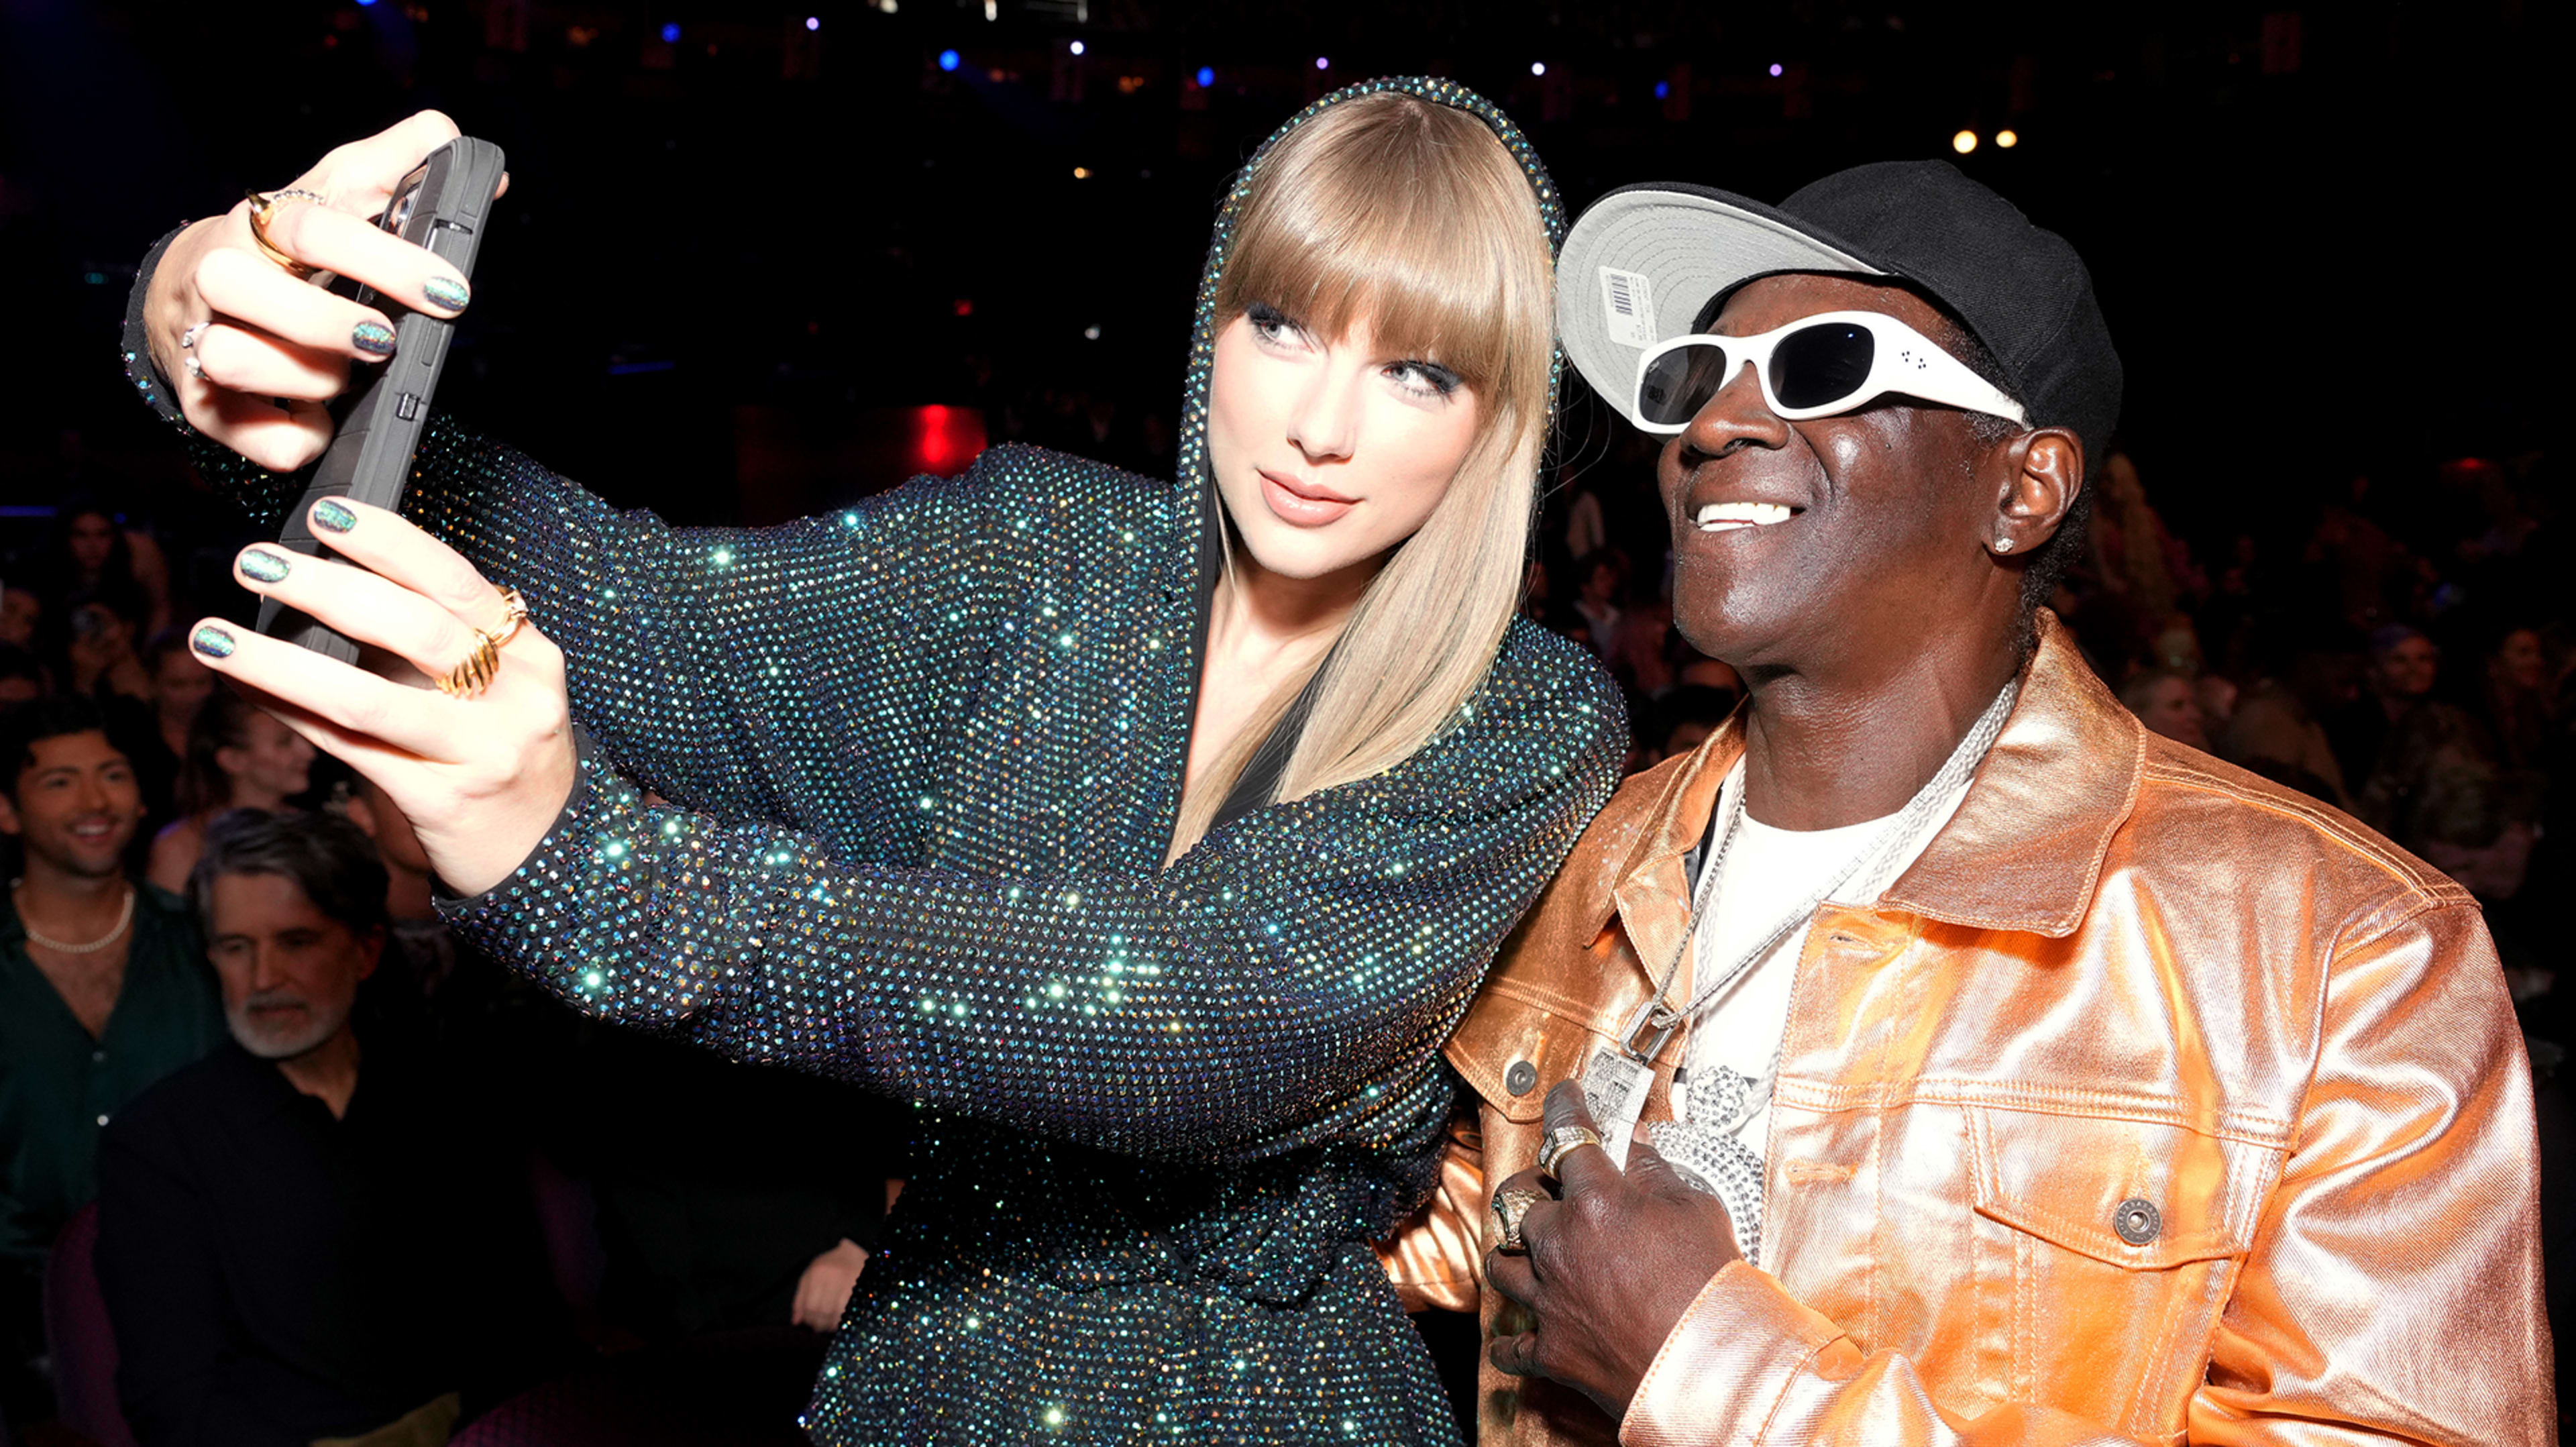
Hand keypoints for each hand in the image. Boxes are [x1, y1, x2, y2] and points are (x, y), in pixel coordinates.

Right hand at [143, 111, 503, 472]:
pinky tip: (317, 421)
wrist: (188, 292)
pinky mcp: (202, 403)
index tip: (451, 290)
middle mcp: (219, 275)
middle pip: (240, 286)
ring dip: (304, 377)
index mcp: (262, 223)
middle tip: (384, 341)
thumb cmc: (282, 245)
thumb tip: (453, 144)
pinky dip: (290, 437)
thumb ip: (394, 165)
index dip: (387, 259)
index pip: (314, 226)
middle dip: (323, 321)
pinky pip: (244, 432)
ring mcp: (200, 338)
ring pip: (228, 358)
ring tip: (343, 378)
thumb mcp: (334, 192)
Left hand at [186, 497, 575, 895]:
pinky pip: (349, 750)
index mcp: (530, 656)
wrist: (546, 850)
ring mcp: (482, 754)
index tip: (326, 516)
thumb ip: (440, 642)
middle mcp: (515, 700)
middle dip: (326, 589)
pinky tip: (245, 687)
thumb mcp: (500, 688)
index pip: (455, 582)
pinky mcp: (441, 802)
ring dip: (279, 662)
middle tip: (256, 562)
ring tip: (215, 636)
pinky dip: (288, 713)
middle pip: (415, 630)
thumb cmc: (501, 751)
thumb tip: (327, 584)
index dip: (388, 542)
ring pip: (367, 698)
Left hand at [792, 1238, 869, 1331]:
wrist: (854, 1251)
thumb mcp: (809, 1275)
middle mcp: (833, 1277)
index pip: (810, 1306)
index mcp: (817, 1273)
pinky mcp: (860, 1288)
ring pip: (836, 1313)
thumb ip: (800, 1298)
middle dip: (819, 1324)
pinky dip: (843, 1320)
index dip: (808, 1319)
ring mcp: (848, 1283)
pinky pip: (849, 1311)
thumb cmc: (829, 1265)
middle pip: (823, 1311)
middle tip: (819, 1327)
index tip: (809, 1323)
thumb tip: (796, 1321)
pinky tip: (839, 1321)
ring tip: (828, 1325)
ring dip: (831, 1325)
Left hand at [1484, 1081, 1743, 1421]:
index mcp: (1596, 1200)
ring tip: (1526, 1251)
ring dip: (1512, 1253)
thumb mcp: (1696, 1209)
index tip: (1564, 1096)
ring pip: (1501, 1263)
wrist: (1714, 1366)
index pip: (1569, 1134)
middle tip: (1551, 1189)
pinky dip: (1511, 1342)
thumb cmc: (1713, 1286)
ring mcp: (1550, 1299)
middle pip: (1520, 1201)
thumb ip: (1656, 1171)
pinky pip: (1510, 1346)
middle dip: (1535, 1189)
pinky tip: (1516, 1337)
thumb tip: (1635, 1142)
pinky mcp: (1552, 1350)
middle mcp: (1560, 1244)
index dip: (1565, 1107)